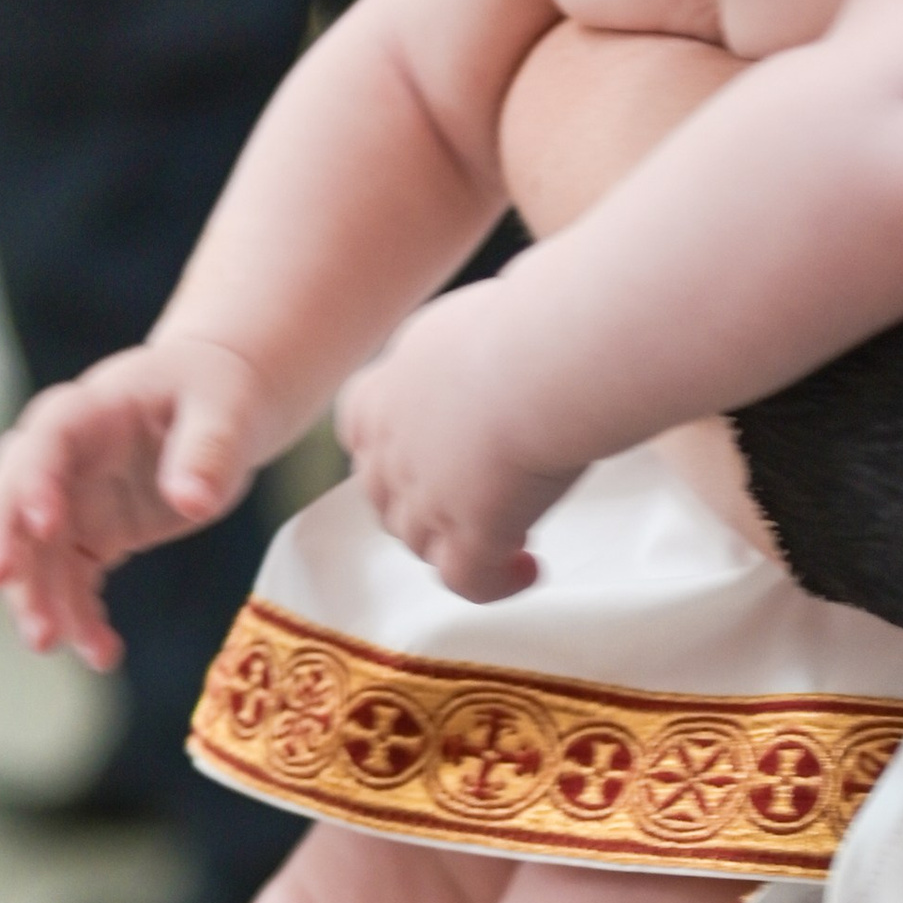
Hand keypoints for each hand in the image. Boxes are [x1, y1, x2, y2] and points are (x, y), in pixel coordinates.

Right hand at [0, 329, 275, 669]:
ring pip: (32, 555)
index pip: (45, 441)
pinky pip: (68, 582)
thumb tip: (191, 501)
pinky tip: (101, 652)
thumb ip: (209, 450)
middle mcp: (60, 457)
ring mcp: (67, 500)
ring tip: (55, 644)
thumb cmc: (216, 395)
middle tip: (9, 590)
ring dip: (38, 600)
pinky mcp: (85, 536)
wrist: (217, 408)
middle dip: (6, 548)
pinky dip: (78, 618)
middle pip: (9, 500)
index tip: (45, 525)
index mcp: (87, 411)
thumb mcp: (225, 411)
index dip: (35, 481)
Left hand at [336, 286, 579, 602]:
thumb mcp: (476, 319)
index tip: (432, 448)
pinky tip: (528, 570)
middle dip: (423, 505)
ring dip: (457, 545)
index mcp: (388, 385)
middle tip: (478, 500)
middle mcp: (392, 446)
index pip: (358, 427)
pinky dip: (494, 583)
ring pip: (419, 541)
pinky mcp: (470, 534)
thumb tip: (508, 339)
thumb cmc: (531, 320)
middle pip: (384, 494)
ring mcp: (425, 496)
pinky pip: (467, 580)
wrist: (544, 356)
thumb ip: (470, 348)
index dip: (388, 447)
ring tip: (510, 537)